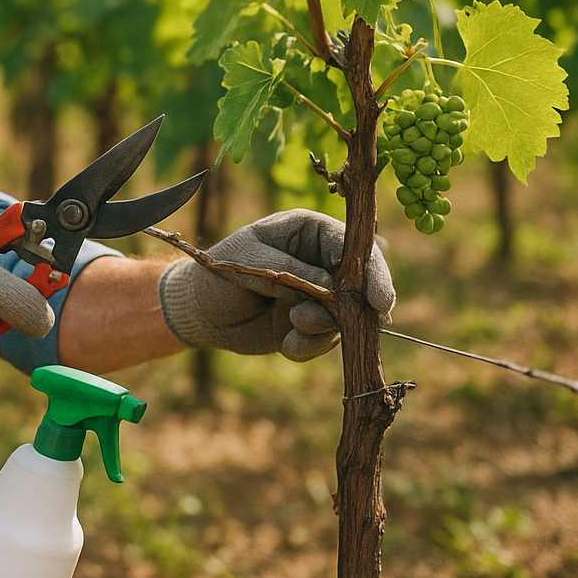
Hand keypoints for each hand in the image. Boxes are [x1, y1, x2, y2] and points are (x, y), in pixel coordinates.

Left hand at [157, 208, 394, 361]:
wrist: (200, 312)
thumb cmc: (218, 273)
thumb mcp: (248, 264)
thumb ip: (289, 272)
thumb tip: (333, 288)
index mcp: (306, 230)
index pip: (350, 244)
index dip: (370, 269)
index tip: (377, 298)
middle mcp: (320, 259)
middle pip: (363, 279)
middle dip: (361, 304)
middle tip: (366, 321)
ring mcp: (321, 293)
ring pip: (348, 314)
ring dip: (325, 329)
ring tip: (293, 329)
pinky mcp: (315, 323)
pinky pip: (329, 339)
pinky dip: (311, 346)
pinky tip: (287, 347)